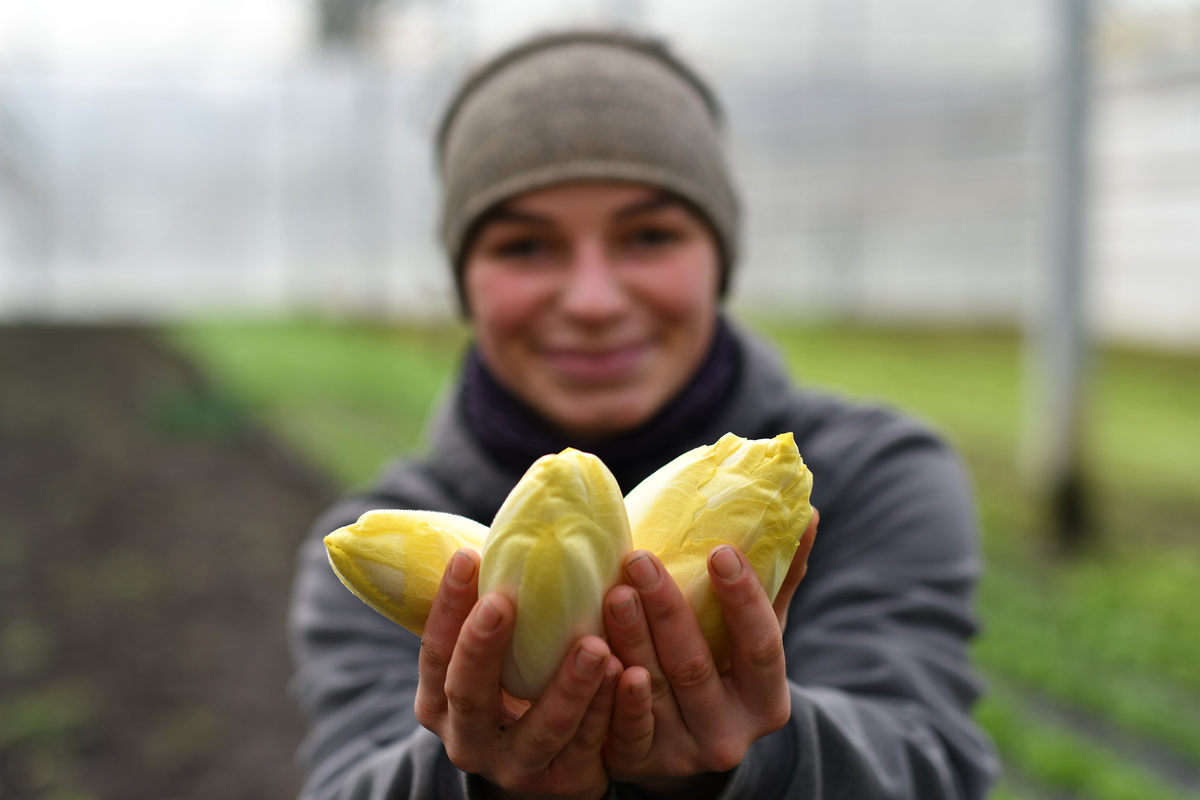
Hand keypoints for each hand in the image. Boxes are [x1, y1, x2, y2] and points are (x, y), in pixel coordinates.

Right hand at [414, 549, 621, 799]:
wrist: (547, 765)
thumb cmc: (519, 682)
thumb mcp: (495, 655)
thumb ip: (495, 606)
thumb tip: (519, 520)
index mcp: (439, 700)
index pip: (434, 651)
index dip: (448, 607)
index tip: (468, 558)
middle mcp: (467, 739)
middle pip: (469, 693)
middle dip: (484, 648)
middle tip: (505, 602)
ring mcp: (515, 767)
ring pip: (541, 728)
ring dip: (568, 687)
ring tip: (595, 645)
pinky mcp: (564, 782)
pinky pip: (589, 746)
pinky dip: (608, 712)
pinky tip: (628, 675)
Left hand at [601, 512, 818, 795]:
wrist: (685, 743)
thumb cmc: (724, 668)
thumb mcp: (757, 633)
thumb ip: (779, 578)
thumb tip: (806, 511)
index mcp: (766, 700)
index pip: (760, 647)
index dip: (743, 600)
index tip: (720, 551)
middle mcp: (729, 734)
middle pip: (696, 667)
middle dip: (667, 611)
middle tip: (640, 559)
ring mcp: (682, 753)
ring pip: (653, 690)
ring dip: (631, 639)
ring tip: (614, 591)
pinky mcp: (637, 762)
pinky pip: (620, 729)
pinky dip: (608, 692)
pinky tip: (594, 652)